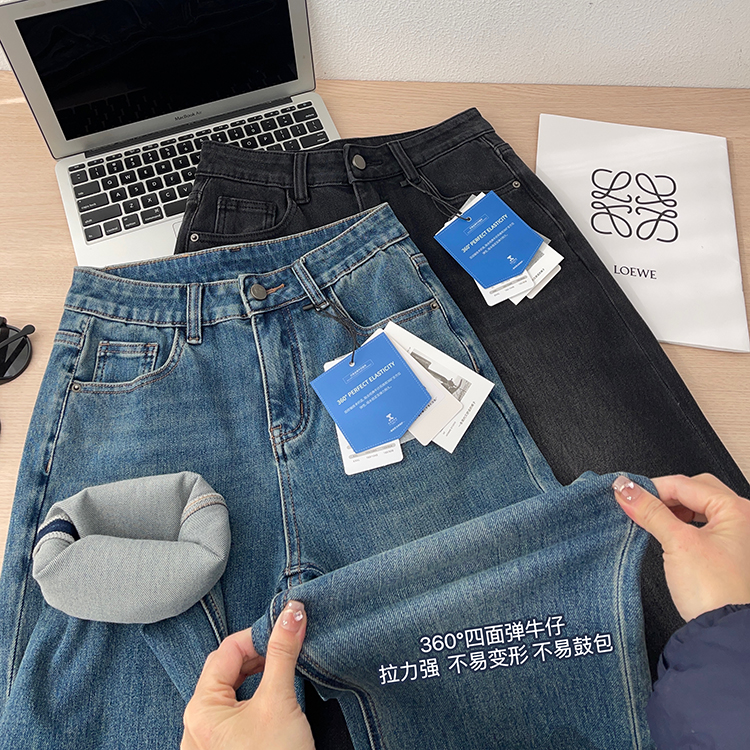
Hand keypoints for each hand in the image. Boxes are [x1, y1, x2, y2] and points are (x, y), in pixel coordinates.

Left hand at [181, 601, 314, 749]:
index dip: (258, 636)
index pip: (226, 651)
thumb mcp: (279, 699)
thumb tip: (292, 612)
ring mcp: (207, 742)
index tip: (286, 632)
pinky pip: (232, 712)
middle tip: (286, 651)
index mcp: (200, 709)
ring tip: (281, 672)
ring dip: (256, 675)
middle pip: (225, 669)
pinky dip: (252, 697)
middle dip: (257, 655)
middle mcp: (196, 725)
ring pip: (229, 690)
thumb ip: (284, 651)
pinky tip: (272, 699)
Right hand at [612, 473, 749, 621]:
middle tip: (641, 506)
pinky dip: (682, 525)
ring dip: (673, 511)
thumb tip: (627, 490)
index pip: (685, 484)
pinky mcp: (729, 553)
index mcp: (737, 510)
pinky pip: (702, 526)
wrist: (726, 632)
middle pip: (694, 490)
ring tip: (652, 521)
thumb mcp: (677, 543)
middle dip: (665, 496)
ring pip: (698, 508)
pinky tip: (669, 535)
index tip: (627, 495)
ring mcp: (738, 537)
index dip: (652, 488)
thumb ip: (650, 511)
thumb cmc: (716, 592)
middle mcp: (743, 520)